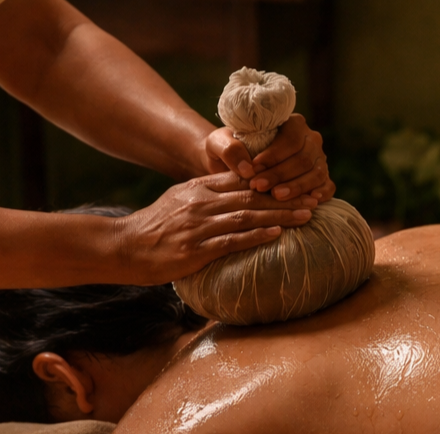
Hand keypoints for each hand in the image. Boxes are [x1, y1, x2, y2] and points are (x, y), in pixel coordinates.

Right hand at [113, 171, 316, 284]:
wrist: (123, 247)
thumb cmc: (154, 229)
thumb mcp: (180, 202)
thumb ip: (208, 196)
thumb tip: (239, 196)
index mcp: (199, 188)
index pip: (245, 179)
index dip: (276, 180)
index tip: (302, 183)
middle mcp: (202, 202)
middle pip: (254, 195)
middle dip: (288, 196)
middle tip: (316, 198)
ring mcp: (199, 224)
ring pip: (248, 215)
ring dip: (281, 214)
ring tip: (307, 215)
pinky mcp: (196, 248)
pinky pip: (233, 239)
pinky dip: (257, 235)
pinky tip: (277, 233)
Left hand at [204, 114, 334, 202]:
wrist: (235, 167)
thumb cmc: (228, 151)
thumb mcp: (218, 144)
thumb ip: (228, 148)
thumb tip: (247, 167)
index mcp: (290, 123)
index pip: (290, 138)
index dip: (274, 155)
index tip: (253, 168)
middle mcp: (309, 139)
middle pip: (304, 157)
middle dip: (281, 174)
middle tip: (259, 187)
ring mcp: (318, 159)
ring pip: (317, 173)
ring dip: (297, 187)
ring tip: (276, 197)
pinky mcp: (321, 179)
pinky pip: (328, 186)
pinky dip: (322, 194)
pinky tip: (309, 201)